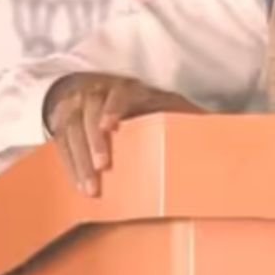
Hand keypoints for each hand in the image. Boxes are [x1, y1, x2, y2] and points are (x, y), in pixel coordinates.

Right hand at [43, 72, 204, 196]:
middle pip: (89, 113)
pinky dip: (69, 165)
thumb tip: (212, 124)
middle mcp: (97, 92)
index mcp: (126, 87)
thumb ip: (185, 112)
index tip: (110, 126)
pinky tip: (78, 184)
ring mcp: (77, 106)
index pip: (117, 93)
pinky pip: (61, 144)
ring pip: (71, 130)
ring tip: (89, 187)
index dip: (112, 107)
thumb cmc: (147, 104)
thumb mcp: (166, 102)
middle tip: (102, 166)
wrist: (108, 92)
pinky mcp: (63, 123)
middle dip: (93, 141)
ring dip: (79, 160)